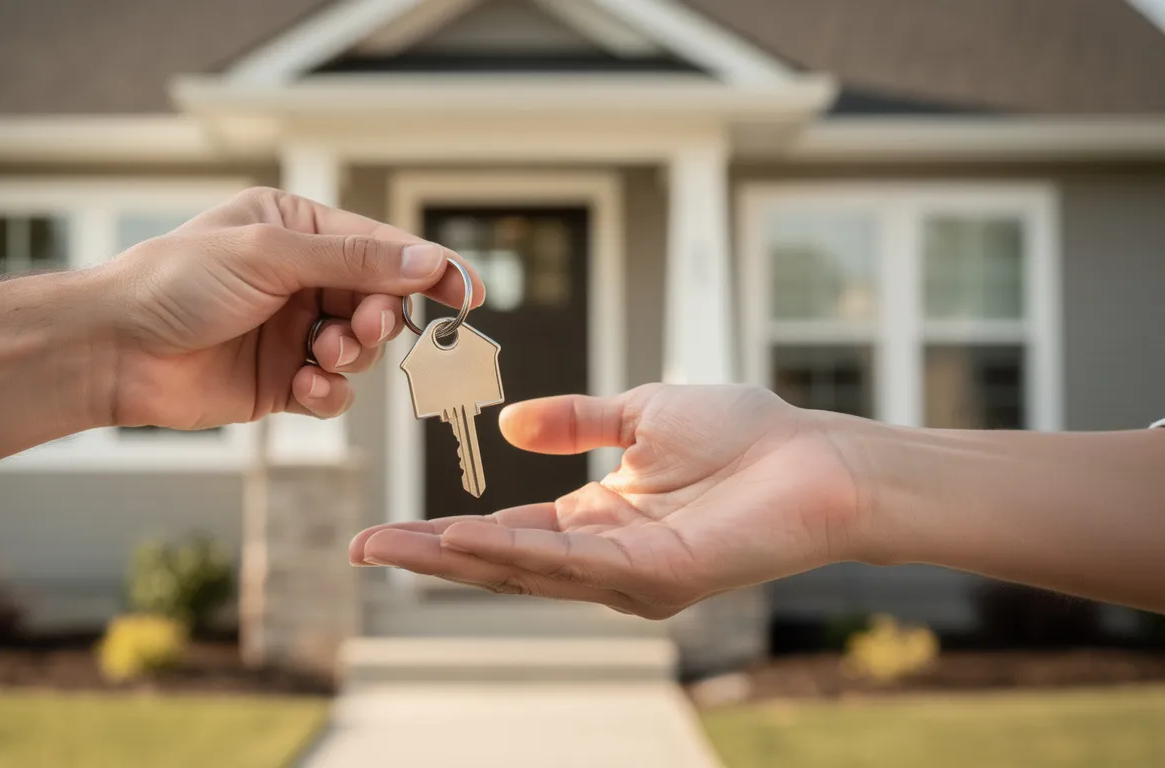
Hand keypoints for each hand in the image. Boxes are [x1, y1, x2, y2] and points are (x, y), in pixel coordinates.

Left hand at [97, 187, 482, 428]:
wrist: (113, 350)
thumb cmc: (177, 283)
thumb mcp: (271, 256)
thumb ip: (354, 260)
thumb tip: (429, 261)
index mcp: (299, 230)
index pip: (382, 247)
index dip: (428, 270)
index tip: (468, 293)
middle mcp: (302, 279)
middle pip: (380, 301)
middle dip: (380, 318)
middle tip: (363, 327)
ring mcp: (294, 332)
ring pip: (362, 352)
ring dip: (350, 357)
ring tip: (319, 355)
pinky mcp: (283, 382)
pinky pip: (334, 392)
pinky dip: (328, 394)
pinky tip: (304, 390)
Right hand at [349, 384, 864, 618]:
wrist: (817, 457)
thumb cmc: (745, 434)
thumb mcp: (640, 414)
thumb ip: (577, 421)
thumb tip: (511, 425)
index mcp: (599, 522)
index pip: (509, 534)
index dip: (448, 532)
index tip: (388, 529)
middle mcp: (607, 560)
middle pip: (503, 563)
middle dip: (432, 556)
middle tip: (363, 549)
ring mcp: (631, 577)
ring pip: (528, 571)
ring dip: (458, 559)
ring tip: (396, 546)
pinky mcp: (659, 578)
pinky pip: (576, 564)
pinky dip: (518, 553)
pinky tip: (469, 541)